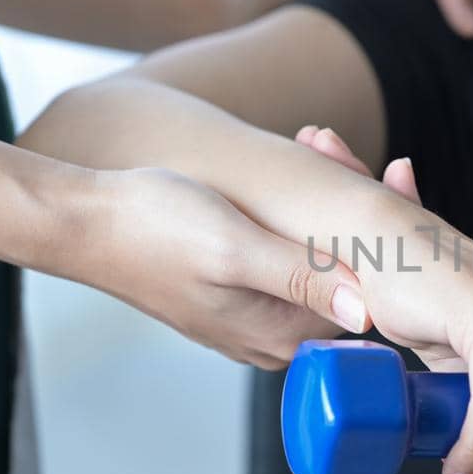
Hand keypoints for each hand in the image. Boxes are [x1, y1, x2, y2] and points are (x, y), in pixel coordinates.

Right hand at [58, 167, 371, 369]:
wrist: (82, 221)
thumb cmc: (151, 228)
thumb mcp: (234, 249)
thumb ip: (301, 278)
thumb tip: (367, 312)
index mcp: (281, 334)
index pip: (368, 293)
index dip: (384, 233)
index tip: (389, 171)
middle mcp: (274, 334)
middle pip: (349, 275)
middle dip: (356, 204)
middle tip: (337, 146)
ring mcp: (255, 313)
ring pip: (321, 255)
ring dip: (328, 196)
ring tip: (314, 139)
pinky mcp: (238, 288)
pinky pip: (290, 250)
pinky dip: (298, 205)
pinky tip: (297, 156)